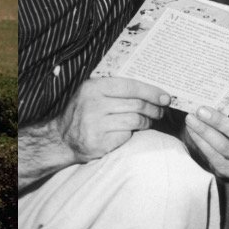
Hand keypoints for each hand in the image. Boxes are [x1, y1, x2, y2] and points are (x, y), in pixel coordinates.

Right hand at [55, 77, 171, 162]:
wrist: (62, 139)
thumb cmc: (83, 114)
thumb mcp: (92, 93)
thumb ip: (115, 89)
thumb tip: (150, 88)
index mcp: (93, 87)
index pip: (130, 86)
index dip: (151, 91)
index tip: (165, 97)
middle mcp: (93, 104)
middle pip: (137, 104)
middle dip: (154, 108)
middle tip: (160, 111)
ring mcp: (96, 123)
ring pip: (136, 120)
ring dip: (148, 121)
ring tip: (150, 121)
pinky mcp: (100, 141)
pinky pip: (128, 135)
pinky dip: (135, 133)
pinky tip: (135, 131)